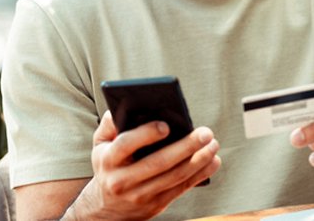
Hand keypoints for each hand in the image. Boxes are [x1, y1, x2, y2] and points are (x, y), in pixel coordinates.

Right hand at [67, 111, 220, 219]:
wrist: (107, 208)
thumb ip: (110, 124)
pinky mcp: (156, 205)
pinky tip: (213, 161)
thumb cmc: (108, 166)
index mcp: (108, 160)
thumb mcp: (100, 145)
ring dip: (198, 160)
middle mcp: (122, 180)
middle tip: (205, 133)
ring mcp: (140, 195)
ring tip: (213, 144)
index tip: (166, 125)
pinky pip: (181, 188)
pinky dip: (200, 175)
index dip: (146, 134)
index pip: (126, 145)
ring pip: (174, 177)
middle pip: (158, 163)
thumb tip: (127, 104)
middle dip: (185, 147)